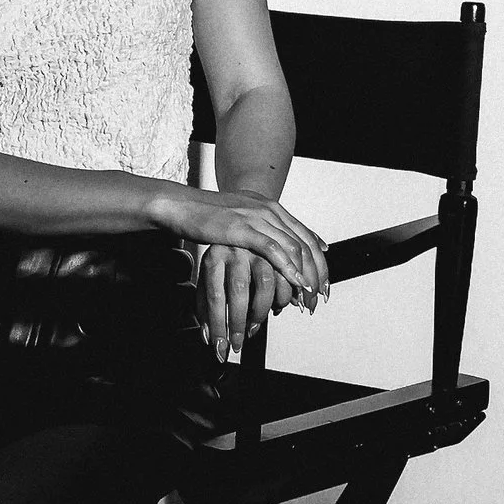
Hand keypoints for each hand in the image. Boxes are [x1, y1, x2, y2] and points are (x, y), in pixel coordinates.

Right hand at [152, 184, 329, 354]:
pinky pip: (273, 249)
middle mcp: (269, 211)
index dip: (319, 264)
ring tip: (306, 299)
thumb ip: (264, 232)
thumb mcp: (243, 220)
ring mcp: (257, 217)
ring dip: (304, 277)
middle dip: (316, 275)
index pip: (306, 238)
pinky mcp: (242, 227)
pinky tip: (295, 283)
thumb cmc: (208, 217)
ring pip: (293, 249)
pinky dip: (288, 268)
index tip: (321, 287)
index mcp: (272, 209)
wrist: (181, 205)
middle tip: (317, 299)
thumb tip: (283, 253)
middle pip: (305, 245)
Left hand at [195, 238, 310, 361]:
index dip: (217, 325)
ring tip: (259, 324)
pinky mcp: (275, 247)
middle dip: (240, 322)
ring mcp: (255, 247)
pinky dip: (287, 294)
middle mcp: (234, 249)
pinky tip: (282, 306)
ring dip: (263, 310)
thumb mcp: (205, 279)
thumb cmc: (216, 256)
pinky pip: (284, 274)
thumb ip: (206, 307)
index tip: (220, 347)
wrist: (223, 220)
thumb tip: (208, 337)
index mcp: (213, 257)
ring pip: (265, 282)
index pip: (213, 296)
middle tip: (240, 342)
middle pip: (238, 290)